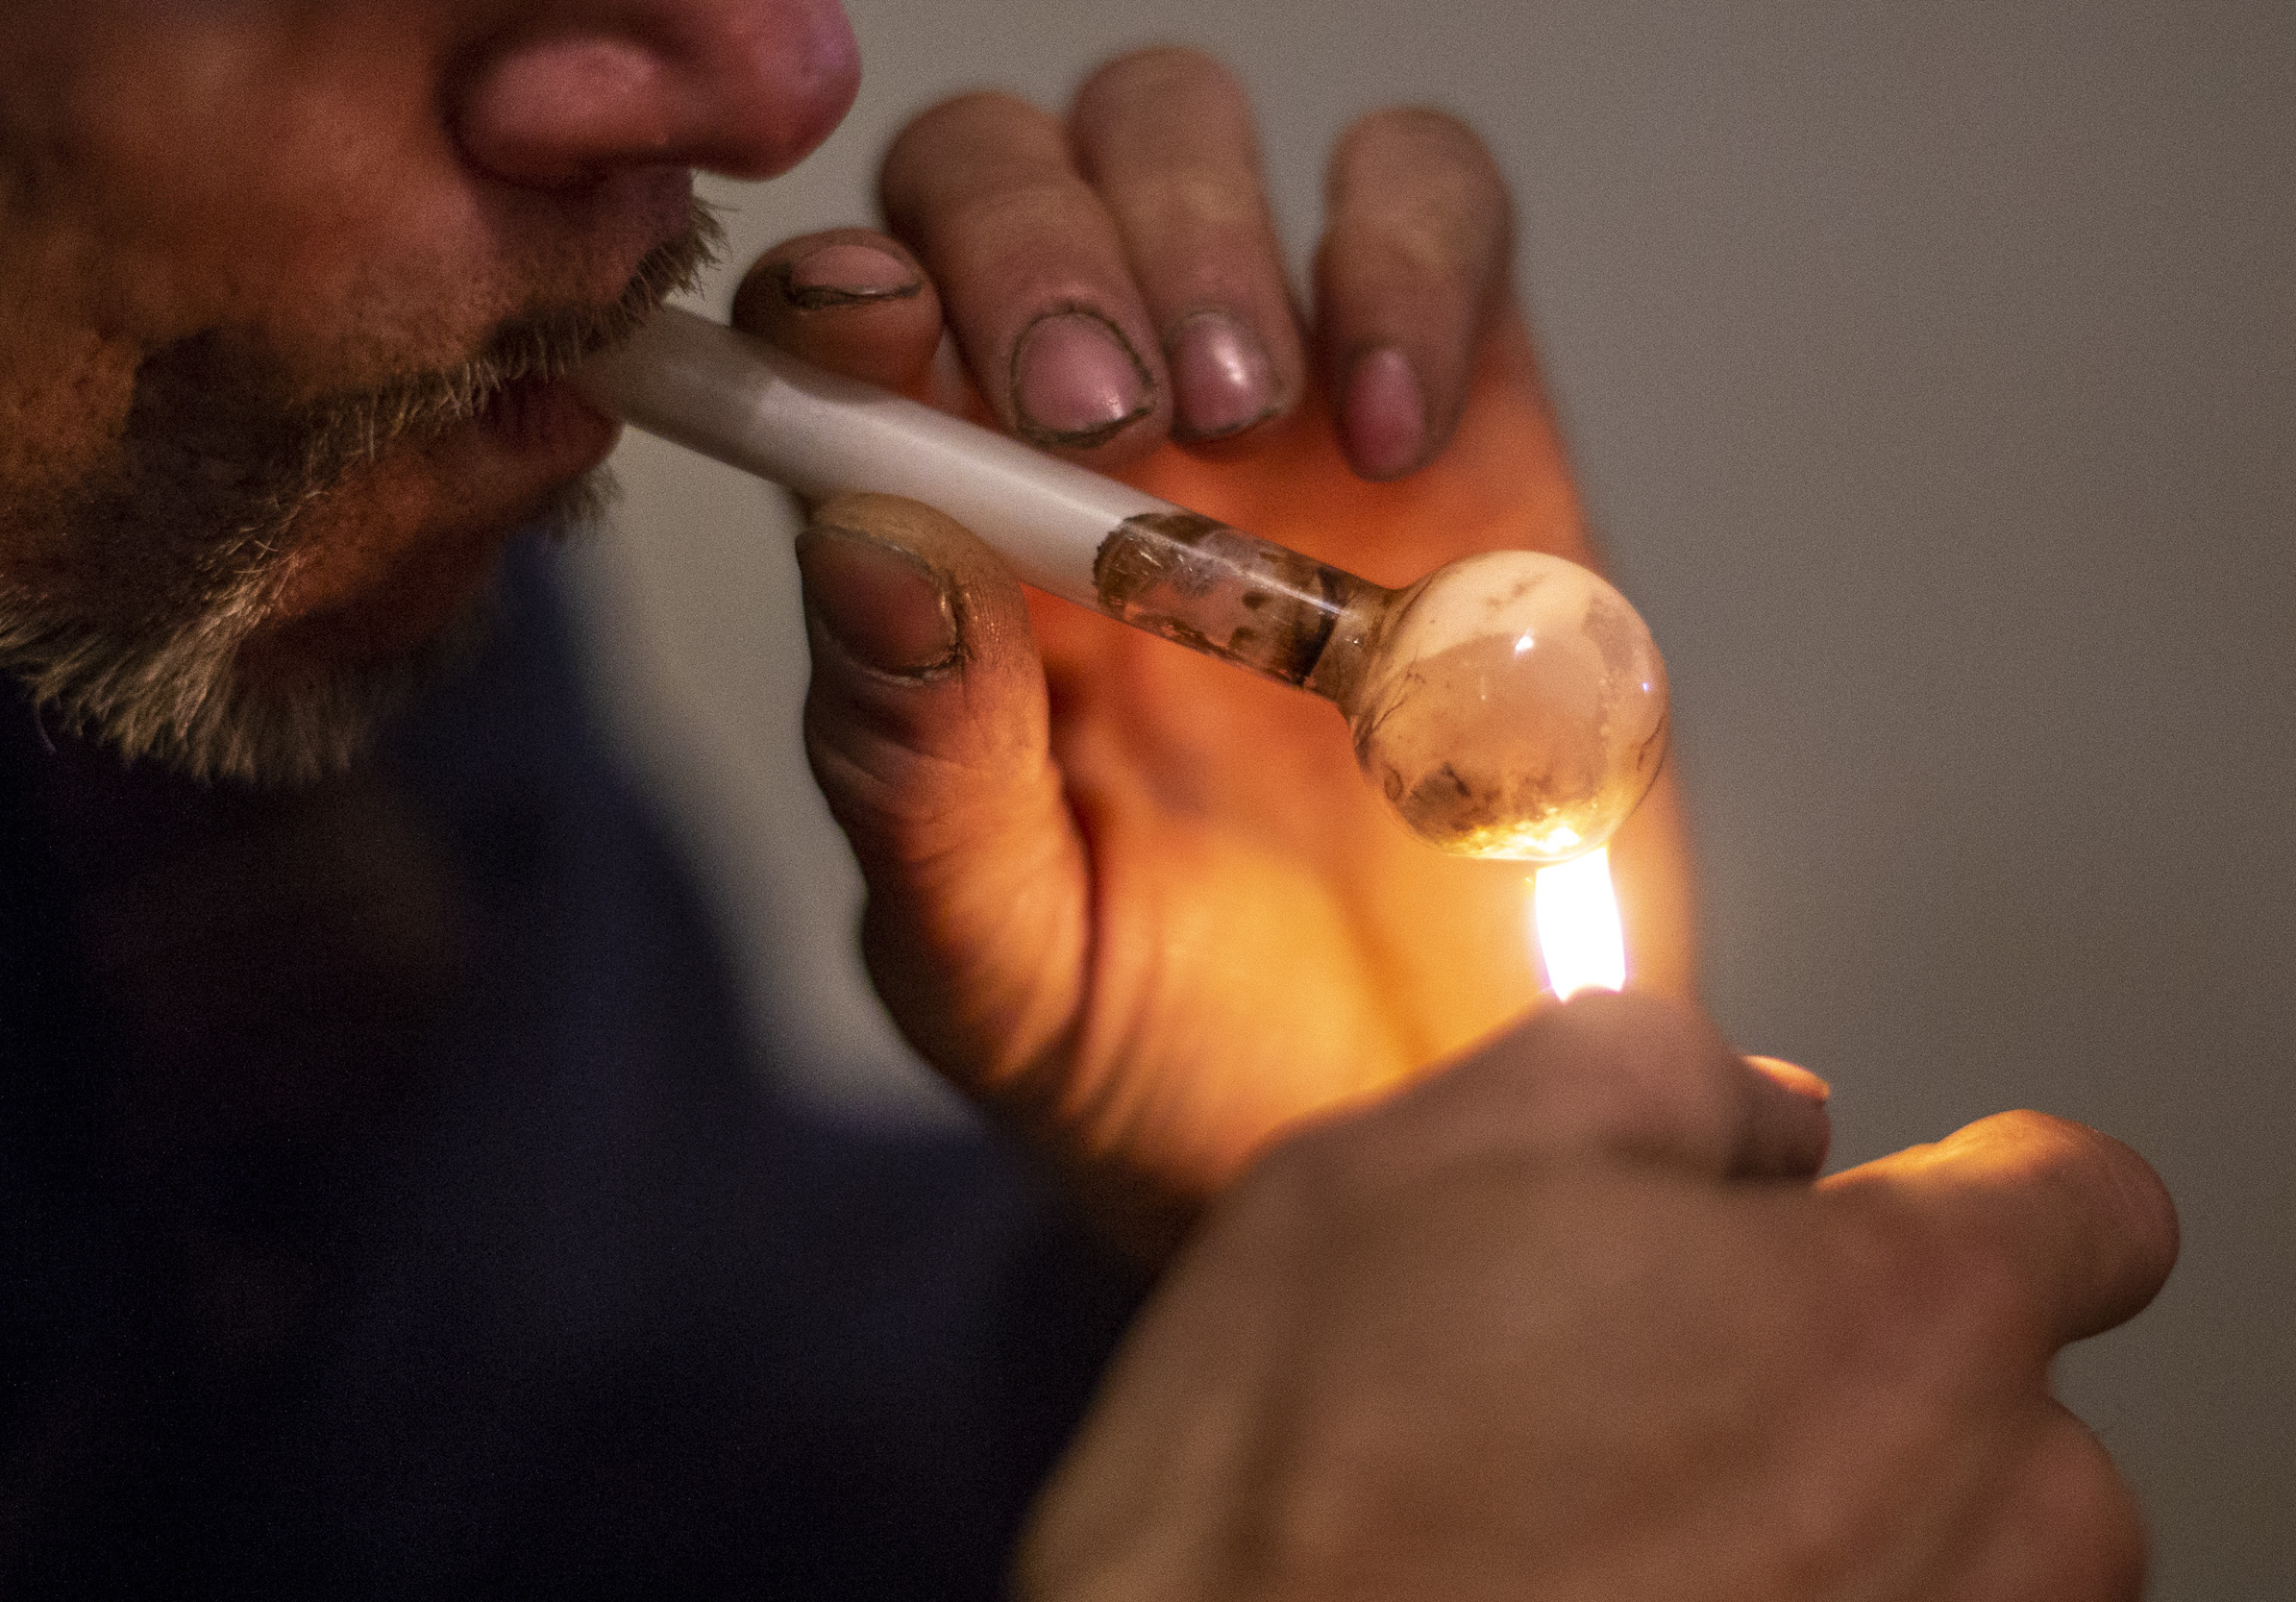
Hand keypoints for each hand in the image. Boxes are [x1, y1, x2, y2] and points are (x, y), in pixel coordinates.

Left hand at [734, 48, 1695, 1246]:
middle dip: (1032, 245)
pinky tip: (1396, 427)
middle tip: (1106, 410)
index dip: (838, 292)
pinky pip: (1428, 202)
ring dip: (1194, 225)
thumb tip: (860, 534)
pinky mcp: (1461, 397)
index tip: (883, 342)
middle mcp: (1077, 439)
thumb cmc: (1169, 1054)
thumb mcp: (998, 963)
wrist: (1415, 1117)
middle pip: (996, 170)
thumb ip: (912, 771)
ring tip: (1250, 412)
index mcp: (933, 549)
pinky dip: (1407, 256)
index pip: (835, 327)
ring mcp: (1268, 399)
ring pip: (1179, 131)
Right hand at [1018, 994, 2179, 1601]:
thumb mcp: (1430, 1148)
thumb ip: (1647, 1064)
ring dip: (1838, 1530)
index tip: (1889, 1217)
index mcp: (1900, 1320)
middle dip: (1870, 1380)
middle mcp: (1981, 1530)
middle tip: (1662, 1387)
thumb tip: (1747, 1105)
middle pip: (2015, 1412)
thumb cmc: (1309, 1493)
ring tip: (1614, 1527)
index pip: (2087, 1206)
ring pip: (1954, 1568)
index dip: (1974, 1185)